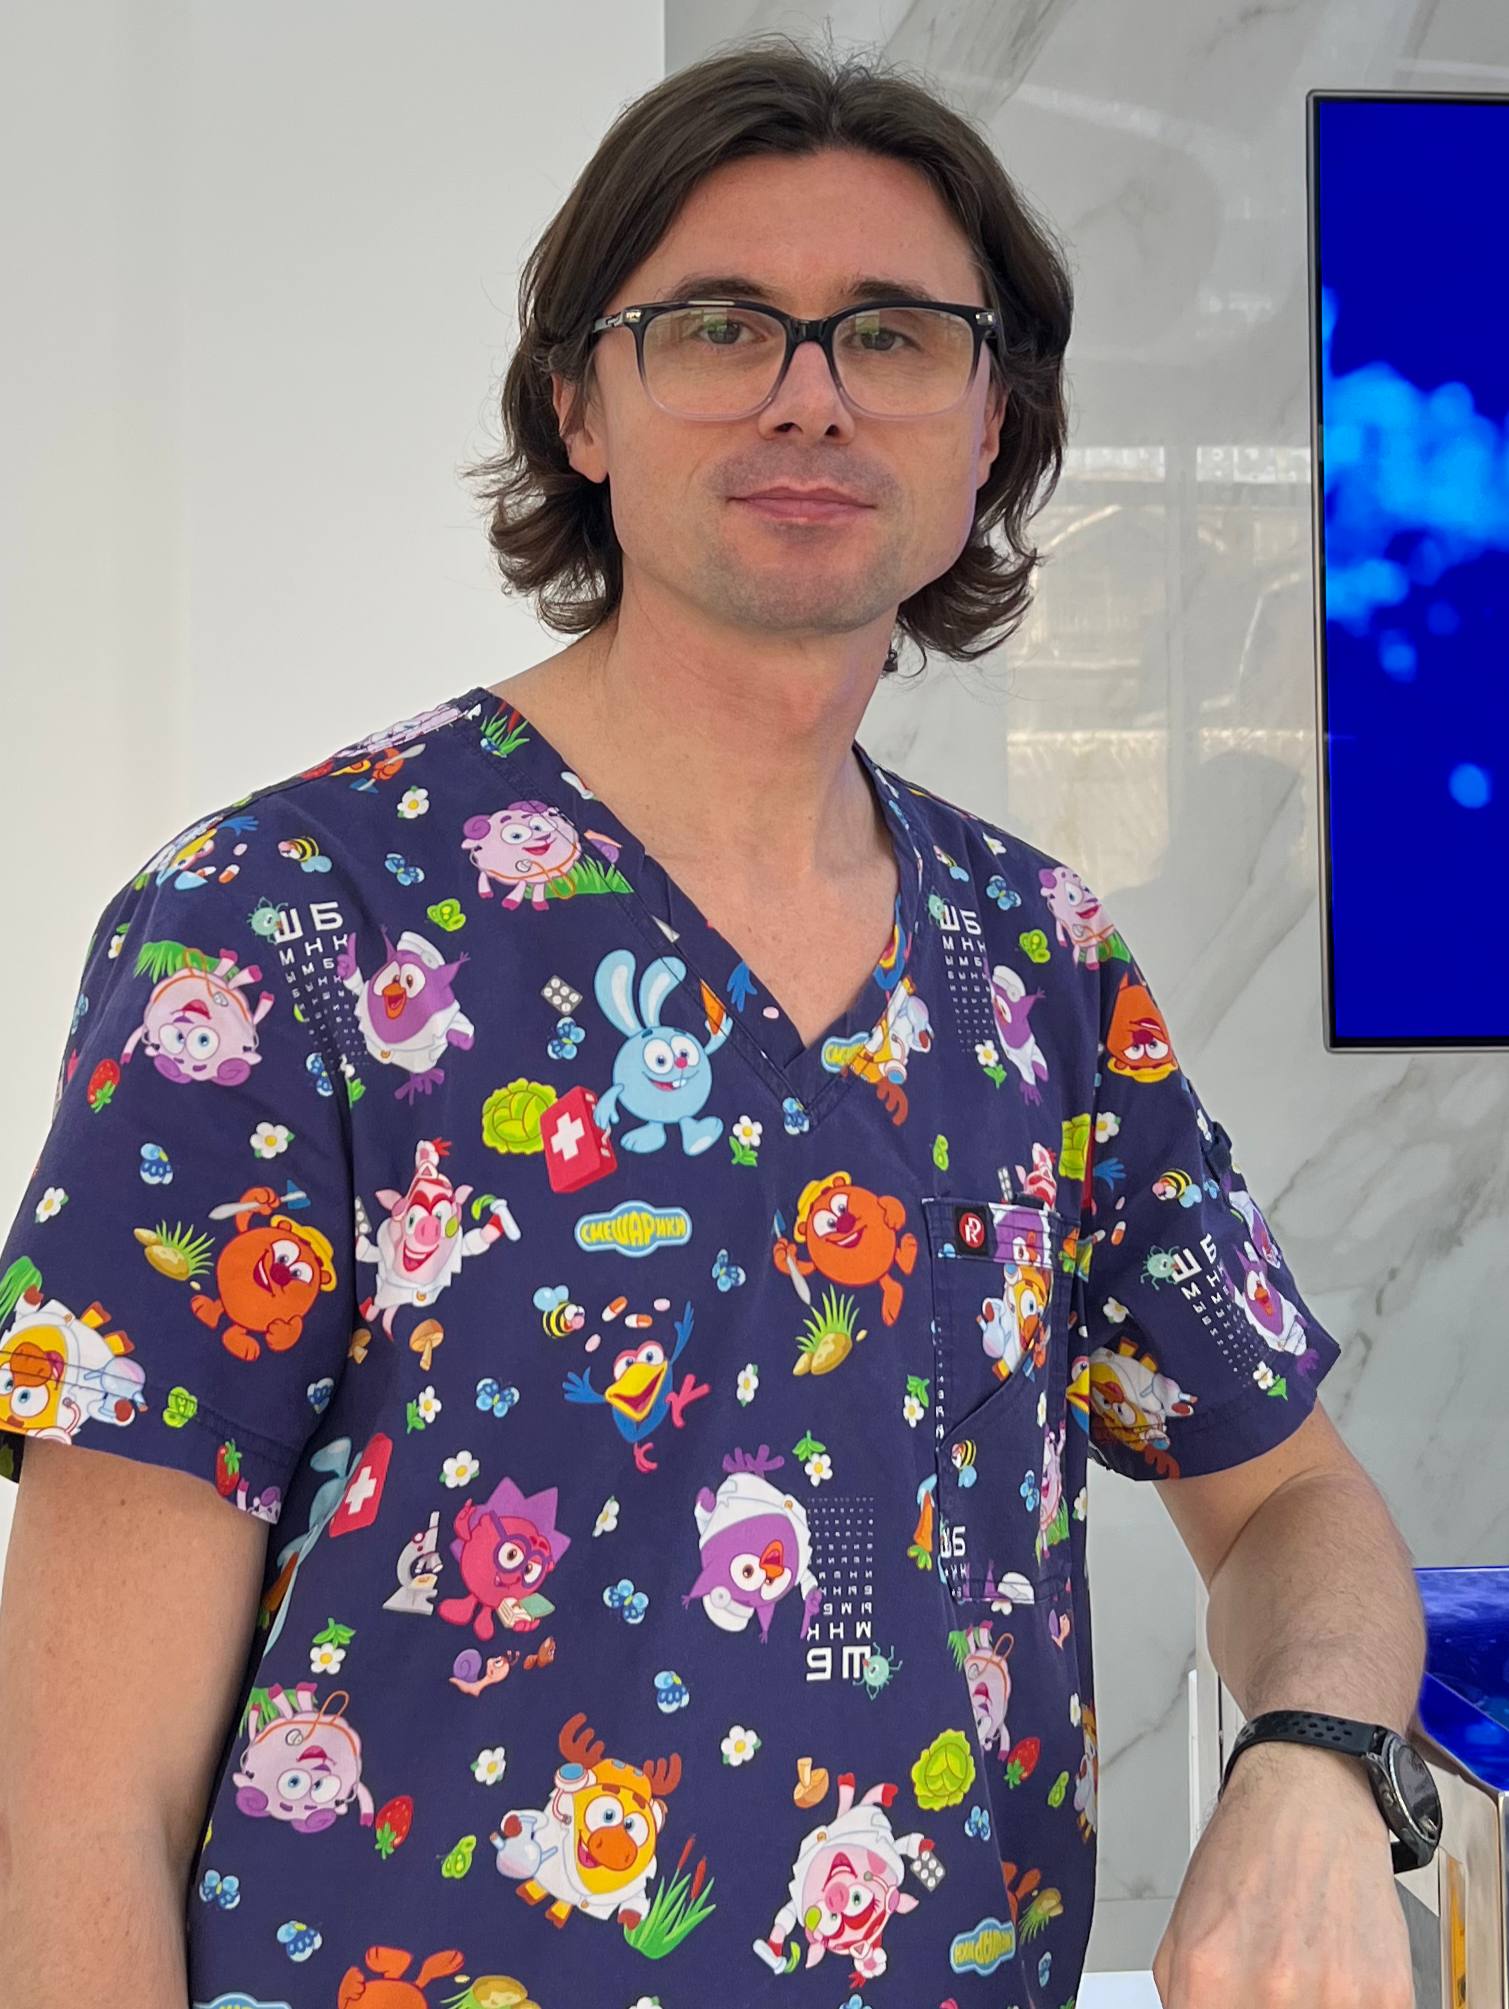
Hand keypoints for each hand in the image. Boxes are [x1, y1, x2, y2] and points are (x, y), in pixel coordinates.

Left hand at [1152, 1740, 1414, 2006]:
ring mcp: (1335, 1997)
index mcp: (1209, 1978)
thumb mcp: (1184, 1928)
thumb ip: (1187, 1997)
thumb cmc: (1248, 1851)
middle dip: (1264, 2008)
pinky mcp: (1388, 1996)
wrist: (1310, 1798)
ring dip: (1313, 2006)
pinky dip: (1351, 2002)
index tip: (1235, 2003)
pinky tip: (1338, 1968)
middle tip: (1271, 1980)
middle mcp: (1272, 1991)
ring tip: (1304, 1968)